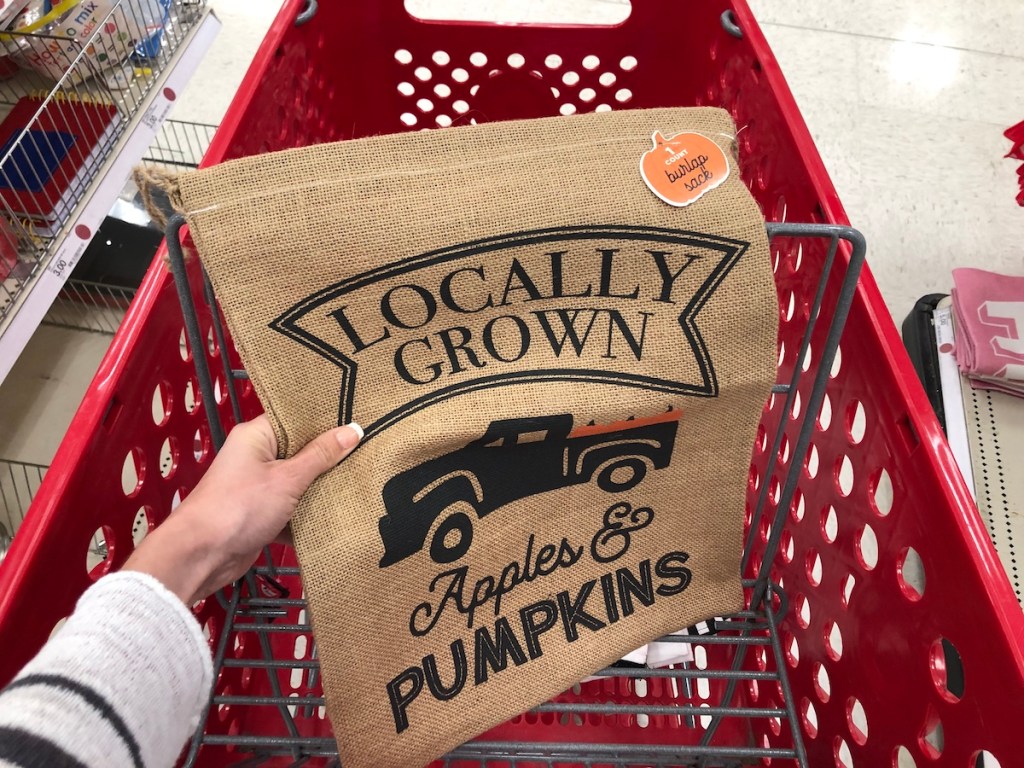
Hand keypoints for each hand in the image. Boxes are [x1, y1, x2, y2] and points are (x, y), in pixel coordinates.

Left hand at [124, 415, 361, 603]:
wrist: (202, 555)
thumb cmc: (240, 506)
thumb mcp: (287, 478)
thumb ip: (321, 455)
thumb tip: (353, 430)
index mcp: (257, 435)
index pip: (296, 419)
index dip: (327, 420)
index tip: (360, 419)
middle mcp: (255, 456)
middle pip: (300, 451)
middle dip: (330, 457)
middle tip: (370, 451)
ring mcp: (257, 486)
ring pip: (298, 482)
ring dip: (322, 488)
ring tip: (362, 480)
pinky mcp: (260, 513)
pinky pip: (292, 507)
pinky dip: (309, 513)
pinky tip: (339, 514)